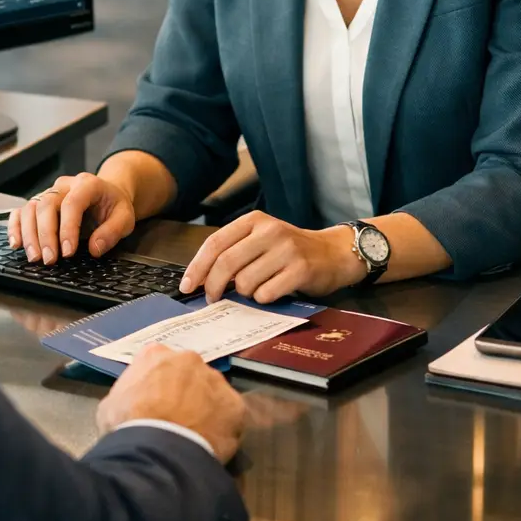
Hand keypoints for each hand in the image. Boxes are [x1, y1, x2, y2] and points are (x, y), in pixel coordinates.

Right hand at [8, 174, 135, 264]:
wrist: (107, 194)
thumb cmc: (114, 206)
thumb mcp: (125, 218)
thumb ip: (112, 232)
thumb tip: (94, 248)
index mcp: (87, 184)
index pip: (72, 203)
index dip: (68, 228)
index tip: (68, 252)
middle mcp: (64, 185)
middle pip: (46, 204)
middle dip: (46, 235)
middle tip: (49, 260)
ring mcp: (48, 192)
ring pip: (30, 207)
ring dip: (29, 234)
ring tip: (34, 258)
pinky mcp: (38, 202)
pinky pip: (20, 211)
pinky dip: (15, 227)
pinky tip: (16, 244)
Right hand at [97, 343, 246, 464]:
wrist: (157, 449)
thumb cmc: (127, 425)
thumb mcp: (110, 405)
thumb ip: (126, 394)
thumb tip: (133, 402)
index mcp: (155, 354)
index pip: (158, 363)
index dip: (157, 385)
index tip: (153, 403)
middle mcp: (189, 359)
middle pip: (189, 374)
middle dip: (185, 392)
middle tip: (176, 419)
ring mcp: (214, 380)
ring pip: (212, 392)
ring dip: (206, 408)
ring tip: (195, 435)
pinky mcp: (235, 405)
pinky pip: (230, 415)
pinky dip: (224, 427)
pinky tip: (212, 444)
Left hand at [180, 213, 363, 302]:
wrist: (333, 253)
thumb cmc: (290, 250)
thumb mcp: (261, 240)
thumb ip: (235, 252)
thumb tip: (201, 278)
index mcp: (254, 220)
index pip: (215, 243)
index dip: (197, 266)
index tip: (187, 286)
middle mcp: (269, 231)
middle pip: (226, 263)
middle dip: (213, 286)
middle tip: (212, 298)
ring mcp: (286, 249)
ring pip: (245, 282)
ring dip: (245, 293)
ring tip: (257, 288)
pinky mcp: (300, 270)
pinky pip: (266, 294)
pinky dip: (263, 299)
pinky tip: (274, 292)